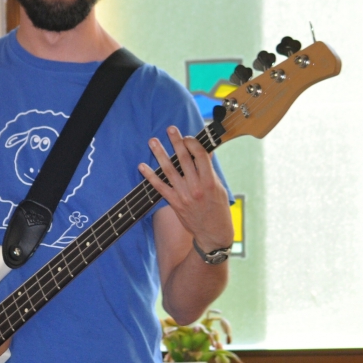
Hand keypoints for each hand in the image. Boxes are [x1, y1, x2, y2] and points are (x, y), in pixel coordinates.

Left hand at [138, 126, 233, 251]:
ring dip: (159, 154)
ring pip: (169, 170)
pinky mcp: (175, 203)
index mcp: (210, 181)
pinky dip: (150, 176)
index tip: (187, 137)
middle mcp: (196, 187)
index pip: (200, 155)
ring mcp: (184, 195)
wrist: (213, 233)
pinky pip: (160, 187)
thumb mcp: (220, 188)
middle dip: (176, 142)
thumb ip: (210, 171)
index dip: (193, 143)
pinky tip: (142, 166)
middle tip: (170, 129)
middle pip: (184, 159)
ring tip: (153, 141)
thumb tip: (205, 153)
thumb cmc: (219, 210)